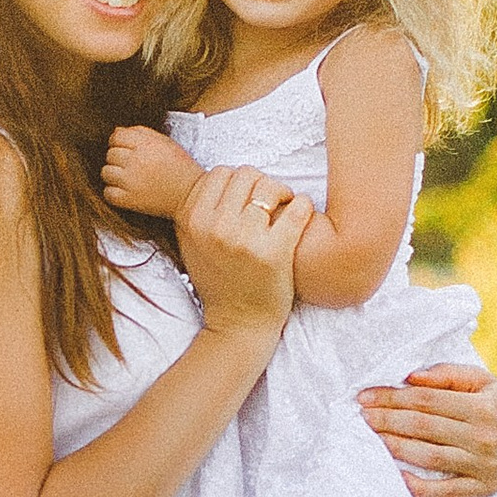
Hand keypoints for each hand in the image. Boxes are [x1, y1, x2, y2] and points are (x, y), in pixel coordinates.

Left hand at [103, 124, 193, 218]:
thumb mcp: (166, 142)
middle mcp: (136, 161)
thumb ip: (142, 133)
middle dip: (118, 157)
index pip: (116, 136)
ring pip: (106, 172)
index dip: (118, 141)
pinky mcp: (129, 200)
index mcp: (146, 144)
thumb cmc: (181, 167)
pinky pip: (108, 193)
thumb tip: (116, 131)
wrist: (192, 196)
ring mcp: (131, 182)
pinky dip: (113, 192)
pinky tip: (124, 190)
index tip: (124, 147)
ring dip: (113, 174)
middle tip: (130, 164)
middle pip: (110, 154)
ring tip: (126, 178)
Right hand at [178, 162, 308, 339]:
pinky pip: (298, 207)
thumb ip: (200, 209)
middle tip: (270, 203)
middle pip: (246, 174)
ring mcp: (244, 239)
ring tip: (284, 209)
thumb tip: (224, 175)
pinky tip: (301, 215)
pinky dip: (304, 206)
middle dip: (261, 184)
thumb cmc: (219, 280)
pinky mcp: (274, 251)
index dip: (238, 182)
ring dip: (282, 193)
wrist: (238, 323)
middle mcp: (214, 226)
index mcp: (192, 220)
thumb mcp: (193, 244)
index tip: (248, 199)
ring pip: (270, 186)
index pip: (220, 173)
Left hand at [358, 361, 496, 496]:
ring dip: (396, 447)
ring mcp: (481, 464)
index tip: (365, 396)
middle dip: (386, 420)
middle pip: (423, 426)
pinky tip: (398, 477)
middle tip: (360, 416)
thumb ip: (450, 374)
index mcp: (482, 406)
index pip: (426, 400)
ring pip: (429, 456)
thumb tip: (411, 377)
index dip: (392, 397)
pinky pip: (446, 491)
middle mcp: (481, 435)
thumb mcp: (486, 382)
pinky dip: (421, 487)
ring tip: (372, 438)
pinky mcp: (481, 488)